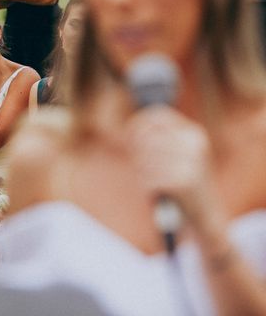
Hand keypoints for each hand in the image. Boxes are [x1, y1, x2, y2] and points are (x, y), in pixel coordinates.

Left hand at [126, 106, 217, 229]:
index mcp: (192, 133)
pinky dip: (145, 184)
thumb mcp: (176, 155)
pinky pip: (149, 178)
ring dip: (140, 171)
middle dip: (136, 153)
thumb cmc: (182, 182)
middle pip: (147, 138)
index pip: (157, 116)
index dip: (137, 124)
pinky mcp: (185, 182)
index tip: (126, 135)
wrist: (206, 216)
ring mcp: (192, 162)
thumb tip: (128, 130)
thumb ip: (156, 140)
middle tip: (138, 166)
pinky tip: (152, 190)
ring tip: (147, 179)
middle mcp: (194, 144)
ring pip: (145, 159)